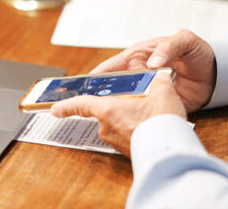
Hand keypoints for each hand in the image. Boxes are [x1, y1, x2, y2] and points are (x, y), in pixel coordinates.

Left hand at [51, 70, 185, 156]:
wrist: (172, 152)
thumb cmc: (161, 122)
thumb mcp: (162, 91)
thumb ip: (158, 80)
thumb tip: (160, 75)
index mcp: (107, 110)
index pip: (81, 105)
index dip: (66, 105)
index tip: (55, 109)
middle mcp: (107, 127)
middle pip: (104, 113)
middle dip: (117, 108)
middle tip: (136, 103)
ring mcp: (116, 142)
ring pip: (117, 125)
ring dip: (128, 120)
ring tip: (148, 115)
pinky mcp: (127, 153)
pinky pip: (127, 137)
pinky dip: (135, 131)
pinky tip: (151, 128)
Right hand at [90, 29, 215, 112]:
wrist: (218, 73)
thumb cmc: (198, 51)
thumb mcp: (185, 41)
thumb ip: (168, 47)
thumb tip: (152, 63)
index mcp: (141, 55)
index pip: (114, 65)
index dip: (99, 74)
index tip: (85, 84)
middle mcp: (140, 73)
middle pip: (116, 85)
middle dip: (102, 94)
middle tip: (88, 105)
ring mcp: (148, 90)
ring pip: (127, 100)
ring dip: (118, 108)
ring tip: (104, 119)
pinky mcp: (159, 104)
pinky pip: (144, 112)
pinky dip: (135, 118)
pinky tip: (127, 126)